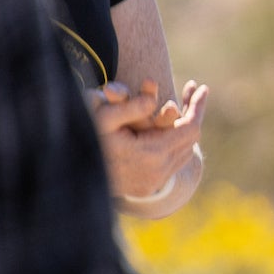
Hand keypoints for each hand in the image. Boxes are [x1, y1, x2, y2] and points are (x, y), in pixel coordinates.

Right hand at [90, 79, 207, 205]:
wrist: (73, 180)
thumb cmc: (86, 139)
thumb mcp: (104, 118)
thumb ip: (131, 106)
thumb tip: (155, 96)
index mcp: (151, 153)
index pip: (190, 127)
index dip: (197, 106)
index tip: (200, 86)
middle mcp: (158, 171)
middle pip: (191, 139)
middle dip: (193, 112)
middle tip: (192, 90)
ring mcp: (154, 182)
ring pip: (184, 152)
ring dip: (185, 128)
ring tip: (184, 104)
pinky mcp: (148, 187)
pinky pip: (173, 163)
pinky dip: (175, 143)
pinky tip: (171, 126)